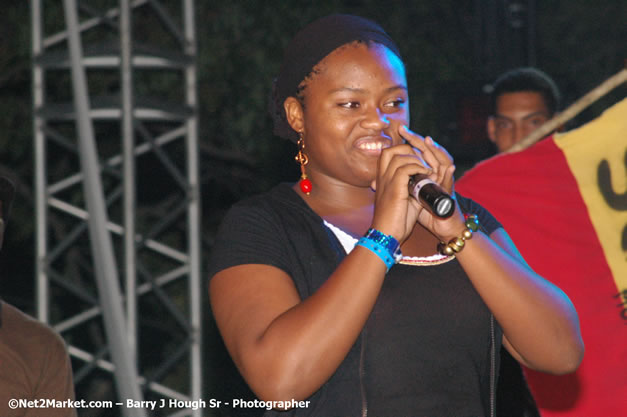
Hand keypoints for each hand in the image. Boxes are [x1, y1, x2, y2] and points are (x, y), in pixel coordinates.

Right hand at [369, 129, 431, 242]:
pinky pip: (405, 168)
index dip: (404, 150)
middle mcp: (382, 177)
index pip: (389, 153)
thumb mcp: (406, 200)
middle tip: (423, 163)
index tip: (419, 159)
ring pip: (399, 155)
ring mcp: (387, 181)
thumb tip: (426, 179)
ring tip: (427, 170)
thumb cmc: (395, 221)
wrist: (387, 235)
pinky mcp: (394, 189)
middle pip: (391, 149)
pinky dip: (418, 168)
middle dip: (410, 150)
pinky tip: (426, 175)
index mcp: (383, 179)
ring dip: (417, 159)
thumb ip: (413, 188)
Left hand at [395, 126, 466, 240]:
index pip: (420, 152)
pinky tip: (448, 167)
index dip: (412, 141)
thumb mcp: (399, 198)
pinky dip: (448, 173)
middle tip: (409, 130)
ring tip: (428, 141)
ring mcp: (443, 184)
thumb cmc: (408, 218)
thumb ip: (392, 187)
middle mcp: (434, 176)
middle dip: (420, 140)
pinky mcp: (448, 195)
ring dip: (436, 151)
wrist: (431, 230)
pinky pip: (449, 182)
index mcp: (422, 175)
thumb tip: (373, 182)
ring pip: (443, 161)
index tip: (399, 129)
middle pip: (431, 151)